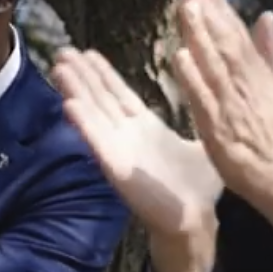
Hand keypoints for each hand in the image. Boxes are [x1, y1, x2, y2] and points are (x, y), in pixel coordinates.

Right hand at [50, 48, 222, 237]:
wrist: (196, 220)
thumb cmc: (200, 186)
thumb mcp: (203, 143)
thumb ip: (201, 119)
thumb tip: (213, 99)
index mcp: (147, 127)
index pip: (120, 94)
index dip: (103, 74)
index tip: (87, 53)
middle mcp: (128, 136)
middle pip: (100, 99)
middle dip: (82, 75)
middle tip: (64, 51)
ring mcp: (119, 150)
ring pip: (93, 114)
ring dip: (76, 92)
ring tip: (59, 68)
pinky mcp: (117, 168)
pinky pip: (97, 143)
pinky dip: (83, 124)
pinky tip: (68, 105)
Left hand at [172, 0, 272, 243]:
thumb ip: (271, 50)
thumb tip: (266, 15)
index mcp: (258, 72)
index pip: (237, 33)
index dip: (221, 8)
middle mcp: (245, 83)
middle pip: (224, 42)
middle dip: (207, 12)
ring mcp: (230, 103)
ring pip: (213, 64)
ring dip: (199, 35)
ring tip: (184, 9)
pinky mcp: (217, 125)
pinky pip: (202, 98)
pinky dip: (192, 77)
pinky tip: (178, 56)